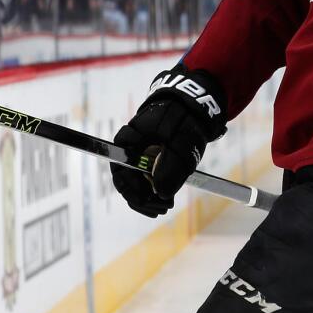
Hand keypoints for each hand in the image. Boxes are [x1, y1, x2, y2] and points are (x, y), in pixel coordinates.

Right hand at [110, 66, 226, 216]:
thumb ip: (172, 165)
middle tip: (163, 207)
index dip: (132, 191)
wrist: (193, 105)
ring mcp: (139, 155)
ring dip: (149, 198)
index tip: (149, 201)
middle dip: (142, 199)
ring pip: (137, 184)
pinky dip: (154, 191)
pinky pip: (146, 180)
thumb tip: (161, 192)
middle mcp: (129, 150)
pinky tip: (166, 199)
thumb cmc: (184, 118)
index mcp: (129, 140)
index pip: (120, 172)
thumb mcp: (182, 141)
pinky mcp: (149, 160)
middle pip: (127, 181)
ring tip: (166, 205)